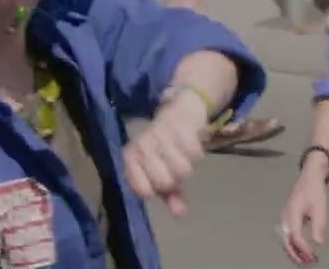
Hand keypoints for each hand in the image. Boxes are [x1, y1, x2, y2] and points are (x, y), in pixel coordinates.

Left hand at [122, 91, 208, 217]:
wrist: (180, 112)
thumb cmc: (165, 148)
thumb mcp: (161, 170)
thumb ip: (169, 195)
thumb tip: (180, 216)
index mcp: (131, 158)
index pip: (142, 190)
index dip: (154, 190)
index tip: (159, 183)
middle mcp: (143, 146)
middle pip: (164, 182)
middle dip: (174, 179)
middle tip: (173, 168)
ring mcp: (162, 136)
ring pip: (183, 170)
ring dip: (188, 166)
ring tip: (183, 157)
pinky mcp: (181, 129)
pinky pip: (195, 155)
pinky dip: (197, 155)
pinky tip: (191, 147)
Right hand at [280, 159, 328, 265]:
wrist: (309, 176)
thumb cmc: (315, 190)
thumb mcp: (320, 206)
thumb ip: (319, 224)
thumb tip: (319, 243)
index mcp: (292, 213)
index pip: (296, 236)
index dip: (304, 248)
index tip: (314, 256)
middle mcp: (285, 217)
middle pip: (287, 241)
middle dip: (296, 254)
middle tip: (307, 264)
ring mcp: (284, 217)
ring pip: (286, 239)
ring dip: (294, 251)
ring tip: (304, 261)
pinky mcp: (287, 218)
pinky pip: (287, 235)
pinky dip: (293, 244)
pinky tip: (302, 250)